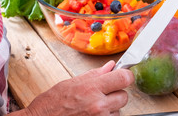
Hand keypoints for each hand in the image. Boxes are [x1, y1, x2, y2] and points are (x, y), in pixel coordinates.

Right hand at [16, 61, 133, 115]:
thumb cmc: (50, 105)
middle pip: (124, 96)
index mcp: (92, 88)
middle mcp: (98, 105)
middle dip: (116, 93)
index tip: (123, 75)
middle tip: (103, 93)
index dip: (126, 75)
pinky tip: (92, 115)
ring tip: (92, 107)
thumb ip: (95, 74)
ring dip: (111, 108)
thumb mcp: (71, 82)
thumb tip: (111, 66)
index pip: (124, 78)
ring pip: (118, 110)